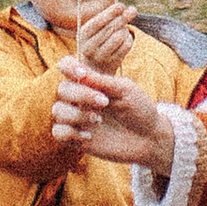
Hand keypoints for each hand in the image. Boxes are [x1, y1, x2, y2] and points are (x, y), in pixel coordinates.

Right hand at [52, 56, 172, 170]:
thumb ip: (103, 82)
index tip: (83, 74)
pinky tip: (90, 136)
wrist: (149, 137)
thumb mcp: (125, 90)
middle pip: (62, 89)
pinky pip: (58, 133)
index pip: (67, 67)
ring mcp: (77, 118)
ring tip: (98, 120)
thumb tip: (81, 73)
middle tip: (104, 102)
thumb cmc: (138, 109)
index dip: (68, 67)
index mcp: (91, 82)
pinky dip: (71, 133)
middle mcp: (80, 99)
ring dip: (76, 115)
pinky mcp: (76, 139)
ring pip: (57, 111)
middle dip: (80, 94)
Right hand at [71, 0, 137, 72]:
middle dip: (123, 17)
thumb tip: (132, 9)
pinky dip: (129, 39)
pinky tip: (125, 39)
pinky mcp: (112, 64)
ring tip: (123, 29)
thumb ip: (112, 17)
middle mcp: (89, 47)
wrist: (94, 69)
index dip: (111, 12)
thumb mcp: (97, 29)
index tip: (122, 5)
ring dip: (125, 30)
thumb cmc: (98, 42)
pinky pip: (126, 46)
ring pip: (119, 37)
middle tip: (132, 11)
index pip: (98, 21)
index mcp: (83, 34)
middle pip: (110, 28)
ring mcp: (100, 57)